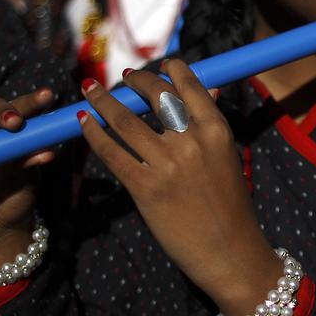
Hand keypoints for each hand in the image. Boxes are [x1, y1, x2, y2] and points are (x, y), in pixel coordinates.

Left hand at [76, 61, 281, 315]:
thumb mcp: (227, 157)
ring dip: (102, 100)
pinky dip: (93, 134)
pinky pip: (111, 152)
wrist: (229, 251)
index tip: (158, 65)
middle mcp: (191, 141)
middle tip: (120, 78)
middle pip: (154, 95)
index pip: (189, 86)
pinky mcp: (144, 187)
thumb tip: (207, 90)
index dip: (170, 70)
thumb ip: (210, 125)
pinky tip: (84, 123)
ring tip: (90, 89)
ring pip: (124, 120)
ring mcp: (166, 164)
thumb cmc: (231, 205)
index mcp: (216, 130)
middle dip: (133, 80)